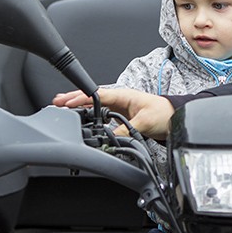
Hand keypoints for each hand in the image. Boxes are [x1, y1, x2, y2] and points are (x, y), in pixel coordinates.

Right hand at [53, 88, 174, 139]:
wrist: (175, 117)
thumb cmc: (163, 113)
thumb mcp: (144, 122)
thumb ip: (125, 129)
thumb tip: (110, 137)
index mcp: (123, 95)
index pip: (97, 95)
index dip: (81, 98)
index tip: (67, 102)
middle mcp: (119, 99)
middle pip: (92, 98)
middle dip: (73, 99)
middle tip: (56, 102)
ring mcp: (118, 108)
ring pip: (94, 106)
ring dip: (79, 107)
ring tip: (62, 109)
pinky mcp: (120, 116)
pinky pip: (101, 115)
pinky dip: (88, 115)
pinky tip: (80, 118)